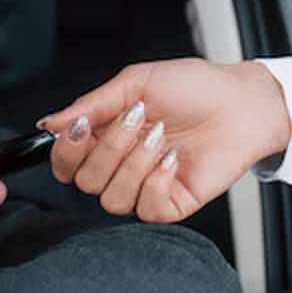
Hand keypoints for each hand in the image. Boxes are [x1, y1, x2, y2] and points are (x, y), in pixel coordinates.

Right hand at [39, 59, 291, 221]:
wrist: (242, 103)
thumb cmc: (195, 88)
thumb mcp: (136, 83)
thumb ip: (91, 104)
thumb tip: (49, 123)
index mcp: (107, 136)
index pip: (65, 162)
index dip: (65, 150)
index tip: (80, 127)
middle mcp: (122, 165)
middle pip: (84, 181)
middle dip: (108, 148)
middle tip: (137, 120)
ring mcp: (146, 187)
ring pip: (112, 199)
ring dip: (134, 164)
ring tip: (161, 136)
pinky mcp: (171, 204)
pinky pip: (146, 209)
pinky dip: (157, 181)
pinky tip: (174, 159)